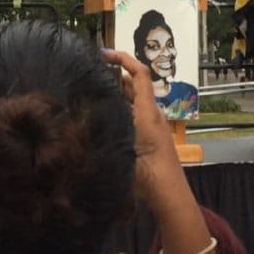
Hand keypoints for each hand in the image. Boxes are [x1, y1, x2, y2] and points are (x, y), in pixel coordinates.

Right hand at [102, 50, 181, 205]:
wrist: (171, 199)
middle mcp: (151, 114)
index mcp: (148, 113)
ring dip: (114, 90)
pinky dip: (118, 107)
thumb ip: (106, 133)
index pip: (140, 74)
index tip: (103, 54)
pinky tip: (100, 115)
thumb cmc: (151, 178)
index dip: (123, 59)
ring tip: (90, 90)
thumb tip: (81, 116)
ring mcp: (151, 125)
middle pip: (134, 84)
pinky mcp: (148, 136)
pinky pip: (132, 113)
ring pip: (132, 99)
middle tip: (89, 73)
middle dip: (114, 73)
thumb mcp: (125, 153)